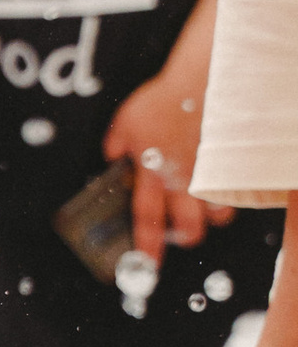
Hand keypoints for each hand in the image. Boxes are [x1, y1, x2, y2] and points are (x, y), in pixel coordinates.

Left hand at [106, 69, 227, 258]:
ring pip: (219, 213)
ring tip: (207, 207)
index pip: (146, 217)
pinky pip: (235, 190)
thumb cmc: (162, 99)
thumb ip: (116, 141)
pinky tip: (225, 186)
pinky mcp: (228, 165)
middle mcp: (181, 179)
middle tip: (185, 234)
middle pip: (189, 226)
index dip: (147, 245)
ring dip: (213, 215)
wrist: (198, 82)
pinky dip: (231, 194)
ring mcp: (208, 173)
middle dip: (188, 237)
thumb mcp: (127, 119)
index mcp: (152, 172)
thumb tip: (110, 155)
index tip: (146, 264)